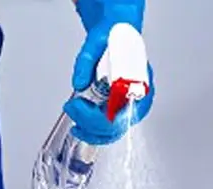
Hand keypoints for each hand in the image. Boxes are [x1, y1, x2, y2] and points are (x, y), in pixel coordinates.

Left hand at [69, 0, 152, 145]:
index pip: (123, 111)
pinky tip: (80, 127)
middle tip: (71, 107)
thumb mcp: (97, 41)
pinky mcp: (120, 109)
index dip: (99, 115)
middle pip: (117, 126)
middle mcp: (138, 97)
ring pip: (113, 132)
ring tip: (73, 117)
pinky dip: (93, 132)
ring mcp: (129, 105)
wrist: (118, 33)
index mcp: (141, 80)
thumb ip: (86, 61)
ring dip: (90, 131)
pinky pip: (110, 129)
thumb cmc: (114, 35)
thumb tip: (79, 83)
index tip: (78, 104)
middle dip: (89, 122)